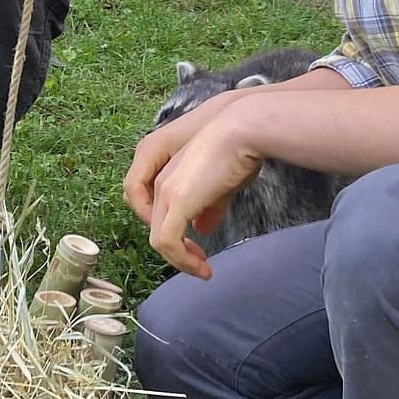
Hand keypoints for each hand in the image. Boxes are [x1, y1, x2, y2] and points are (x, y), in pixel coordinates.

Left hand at [146, 118, 265, 278]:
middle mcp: (161, 183)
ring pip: (158, 240)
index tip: (199, 248)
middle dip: (177, 252)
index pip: (159, 213)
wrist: (242, 129)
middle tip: (200, 264)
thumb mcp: (222, 183)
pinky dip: (182, 260)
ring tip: (202, 270)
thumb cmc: (238, 149)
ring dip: (179, 260)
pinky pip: (167, 242)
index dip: (176, 234)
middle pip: (155, 228)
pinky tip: (202, 267)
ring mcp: (166, 192)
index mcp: (170, 174)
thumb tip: (202, 230)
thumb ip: (209, 207)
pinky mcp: (176, 201)